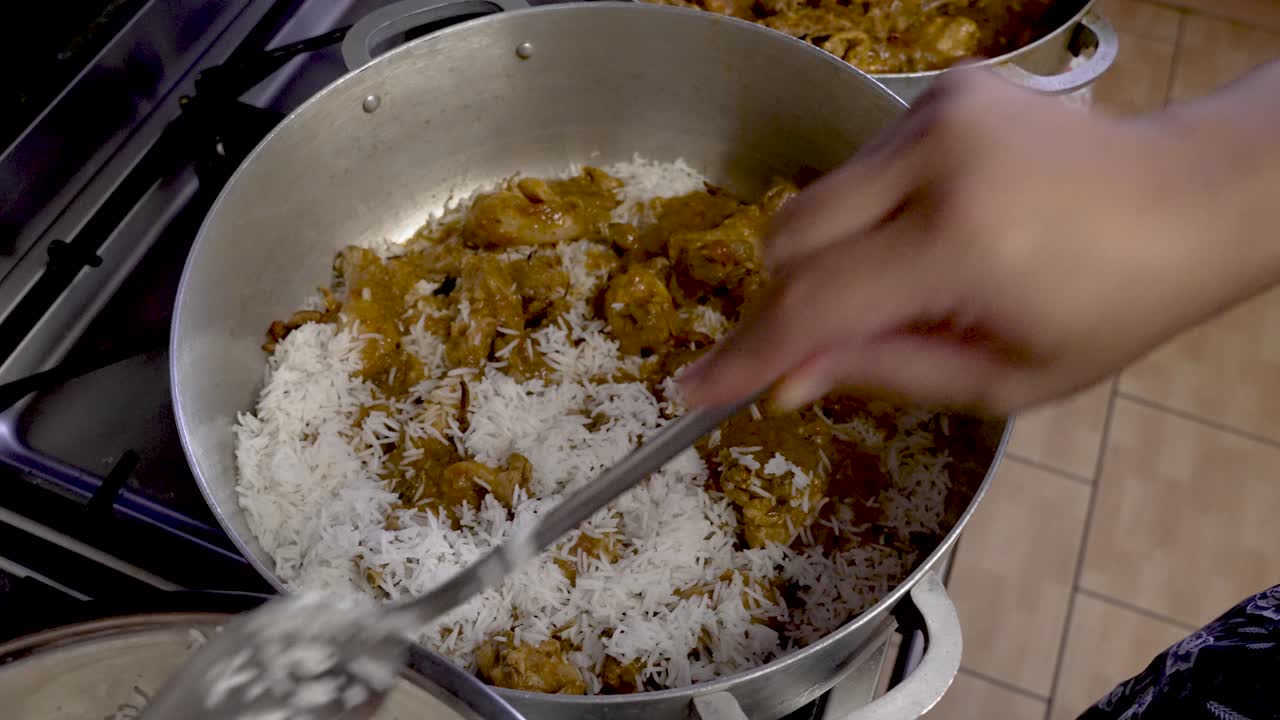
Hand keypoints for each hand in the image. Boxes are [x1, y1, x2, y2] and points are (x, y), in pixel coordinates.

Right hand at [678, 68, 1279, 414]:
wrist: (1188, 199)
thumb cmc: (1107, 310)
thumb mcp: (1002, 378)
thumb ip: (884, 373)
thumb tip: (783, 382)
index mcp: (963, 243)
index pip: (817, 303)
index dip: (748, 355)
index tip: (692, 390)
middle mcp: (937, 158)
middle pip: (791, 237)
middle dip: (790, 301)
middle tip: (827, 342)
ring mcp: (937, 110)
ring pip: (818, 198)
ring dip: (835, 254)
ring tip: (913, 278)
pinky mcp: (943, 88)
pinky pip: (858, 165)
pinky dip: (869, 212)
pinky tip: (933, 226)